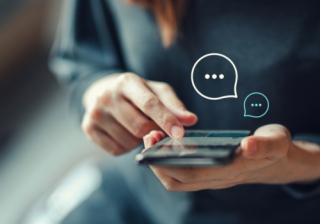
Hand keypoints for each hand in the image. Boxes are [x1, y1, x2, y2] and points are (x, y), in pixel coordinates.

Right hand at [81, 73, 196, 154]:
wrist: (104, 93)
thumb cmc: (138, 94)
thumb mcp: (157, 92)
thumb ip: (174, 106)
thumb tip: (191, 120)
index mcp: (127, 82)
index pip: (149, 103)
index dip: (166, 120)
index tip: (180, 134)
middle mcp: (107, 95)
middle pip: (140, 127)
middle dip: (152, 131)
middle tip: (152, 125)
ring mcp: (95, 112)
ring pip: (128, 141)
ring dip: (138, 140)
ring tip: (134, 126)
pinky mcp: (88, 128)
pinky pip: (116, 150)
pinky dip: (125, 146)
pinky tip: (123, 133)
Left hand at [144, 124, 319, 190]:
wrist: (276, 161)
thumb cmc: (274, 148)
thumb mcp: (276, 141)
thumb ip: (265, 144)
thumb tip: (248, 146)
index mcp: (230, 171)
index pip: (191, 173)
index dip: (168, 161)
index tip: (154, 140)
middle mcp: (217, 179)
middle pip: (177, 179)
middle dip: (157, 161)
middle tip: (149, 136)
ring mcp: (211, 179)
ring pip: (177, 180)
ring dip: (160, 163)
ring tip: (153, 139)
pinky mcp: (209, 174)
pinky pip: (182, 175)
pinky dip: (168, 163)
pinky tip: (166, 145)